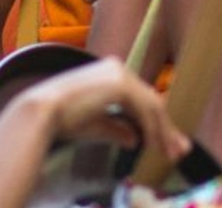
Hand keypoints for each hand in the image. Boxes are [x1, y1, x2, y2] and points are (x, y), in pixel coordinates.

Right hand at [19, 57, 188, 159]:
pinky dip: (154, 129)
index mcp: (110, 73)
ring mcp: (120, 74)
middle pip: (150, 101)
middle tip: (179, 150)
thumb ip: (118, 129)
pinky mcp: (121, 84)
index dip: (157, 122)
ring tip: (170, 153)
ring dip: (163, 131)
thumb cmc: (62, 118)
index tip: (168, 143)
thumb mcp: (96, 125)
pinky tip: (155, 146)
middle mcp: (118, 68)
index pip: (141, 99)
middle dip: (166, 128)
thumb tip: (135, 140)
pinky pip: (145, 109)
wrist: (42, 112)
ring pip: (152, 106)